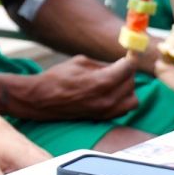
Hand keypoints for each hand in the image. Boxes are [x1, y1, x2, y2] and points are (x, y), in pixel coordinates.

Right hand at [0, 55, 139, 121]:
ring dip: (127, 89)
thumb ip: (103, 64)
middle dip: (127, 73)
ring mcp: (105, 111)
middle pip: (131, 83)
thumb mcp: (81, 62)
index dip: (129, 60)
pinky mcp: (102, 118)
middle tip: (118, 67)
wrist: (41, 99)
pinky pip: (124, 109)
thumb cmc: (58, 77)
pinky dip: (122, 100)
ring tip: (116, 82)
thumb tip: (119, 65)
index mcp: (102, 82)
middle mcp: (107, 99)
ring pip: (132, 99)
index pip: (129, 68)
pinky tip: (111, 93)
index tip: (127, 56)